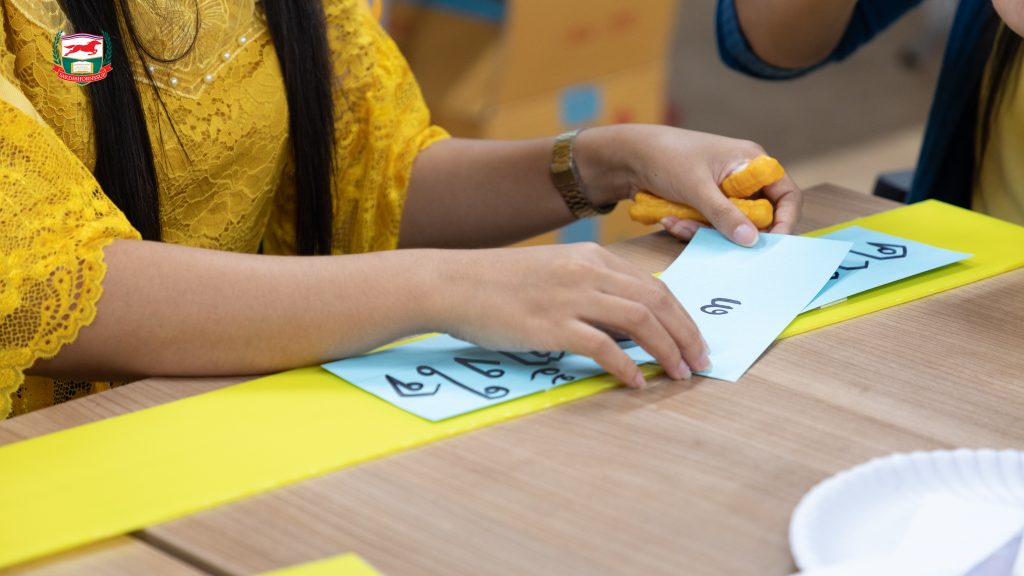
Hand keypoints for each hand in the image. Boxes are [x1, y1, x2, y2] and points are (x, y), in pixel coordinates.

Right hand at [431, 243, 709, 387]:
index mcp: (591, 257)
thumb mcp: (552, 274)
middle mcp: (588, 271)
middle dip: (686, 334)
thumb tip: (626, 328)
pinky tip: (635, 382)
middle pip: (656, 301)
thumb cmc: (496, 283)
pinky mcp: (552, 324)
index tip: (693, 340)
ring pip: (640, 320)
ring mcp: (571, 296)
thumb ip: (590, 292)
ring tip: (679, 373)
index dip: (681, 316)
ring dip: (667, 350)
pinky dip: (626, 366)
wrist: (452, 283)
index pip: (653, 285)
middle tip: (700, 362)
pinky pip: (603, 347)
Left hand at [576, 124, 802, 245]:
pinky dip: (692, 229)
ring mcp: (723, 192)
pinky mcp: (704, 205)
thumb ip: (724, 215)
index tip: (772, 243)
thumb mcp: (697, 188)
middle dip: (733, 231)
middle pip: (758, 217)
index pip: (786, 195)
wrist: (626, 157)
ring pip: (730, 226)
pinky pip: (709, 227)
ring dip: (705, 232)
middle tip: (711, 236)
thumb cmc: (665, 158)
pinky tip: (669, 220)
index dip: (786, 220)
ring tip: (677, 223)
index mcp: (751, 161)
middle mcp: (743, 176)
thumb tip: (752, 241)